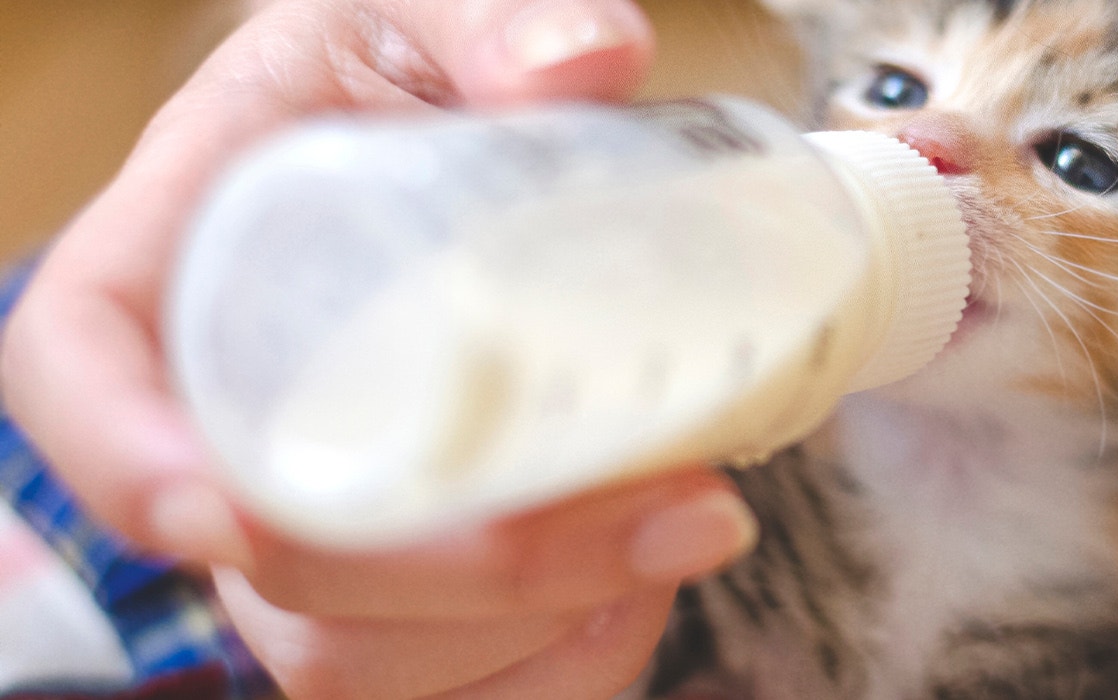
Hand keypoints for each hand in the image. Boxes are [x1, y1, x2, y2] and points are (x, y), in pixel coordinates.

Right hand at [0, 0, 757, 695]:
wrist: (463, 137)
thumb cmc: (403, 73)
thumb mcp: (416, 12)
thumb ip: (486, 19)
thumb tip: (582, 62)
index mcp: (172, 267)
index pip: (79, 384)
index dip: (130, 468)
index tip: (226, 513)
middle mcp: (225, 422)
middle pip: (275, 572)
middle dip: (471, 576)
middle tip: (672, 507)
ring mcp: (313, 522)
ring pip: (363, 657)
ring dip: (542, 626)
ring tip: (689, 522)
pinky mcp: (403, 582)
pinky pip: (451, 690)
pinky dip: (568, 663)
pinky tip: (651, 577)